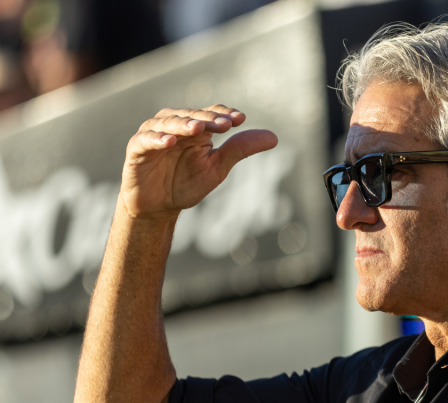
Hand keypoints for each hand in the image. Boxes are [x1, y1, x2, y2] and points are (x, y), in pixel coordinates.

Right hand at [120, 104, 277, 219]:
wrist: (159, 206)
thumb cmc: (187, 183)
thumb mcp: (217, 167)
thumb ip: (240, 149)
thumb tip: (274, 137)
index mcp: (195, 128)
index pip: (211, 114)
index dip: (223, 114)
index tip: (241, 119)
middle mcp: (174, 125)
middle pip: (191, 115)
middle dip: (208, 118)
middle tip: (224, 124)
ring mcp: (154, 135)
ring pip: (168, 122)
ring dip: (183, 123)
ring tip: (198, 128)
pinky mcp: (137, 148)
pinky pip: (145, 140)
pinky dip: (157, 139)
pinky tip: (170, 142)